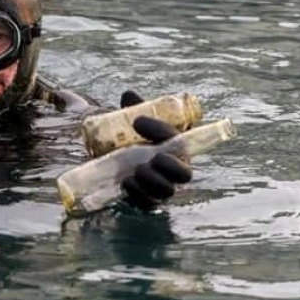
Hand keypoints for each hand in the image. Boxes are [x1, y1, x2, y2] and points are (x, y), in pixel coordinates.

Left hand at [119, 91, 192, 210]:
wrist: (114, 155)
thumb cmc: (132, 135)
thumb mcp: (134, 120)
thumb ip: (134, 108)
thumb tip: (128, 95)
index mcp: (176, 144)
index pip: (180, 137)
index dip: (160, 129)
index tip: (137, 122)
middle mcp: (175, 168)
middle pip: (185, 173)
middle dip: (172, 166)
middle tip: (154, 157)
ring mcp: (163, 186)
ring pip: (168, 191)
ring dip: (154, 181)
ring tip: (136, 170)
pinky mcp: (148, 199)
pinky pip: (150, 203)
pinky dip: (138, 194)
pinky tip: (126, 181)